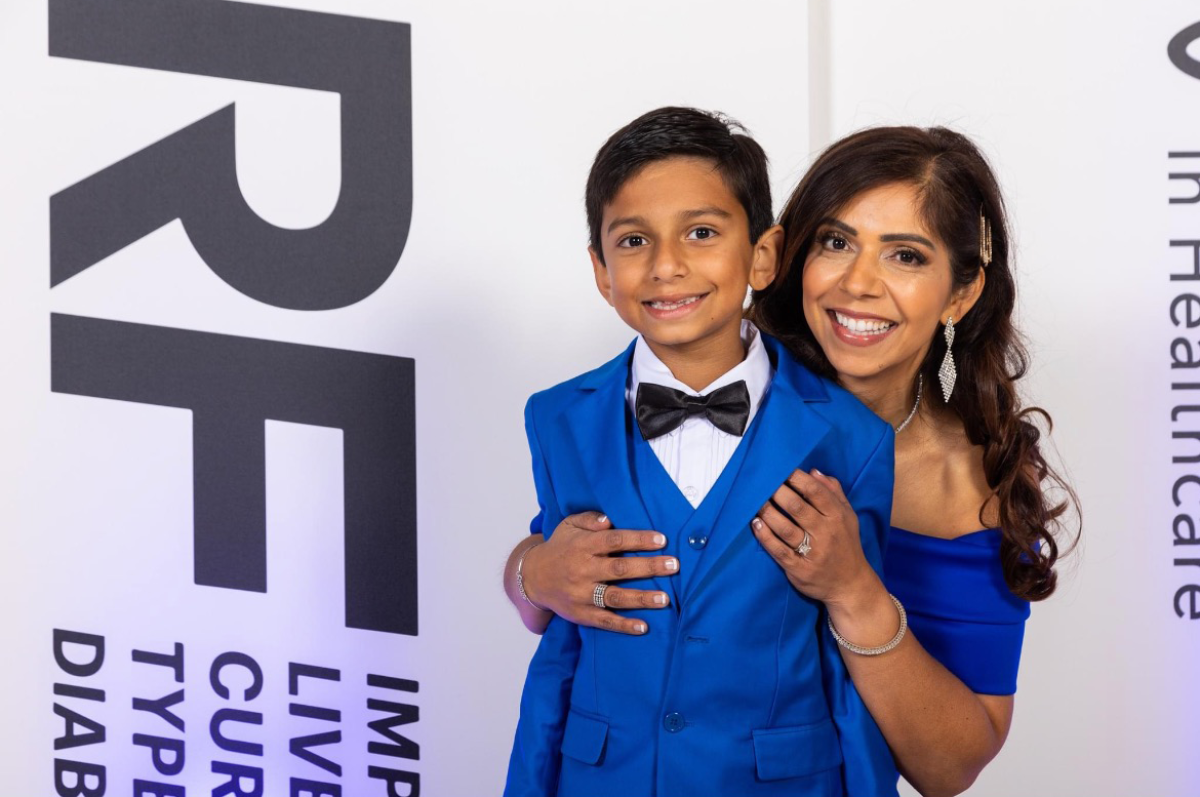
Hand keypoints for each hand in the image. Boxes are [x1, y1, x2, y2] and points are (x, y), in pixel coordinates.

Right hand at [522, 511, 677, 634]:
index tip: (662, 540)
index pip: (614, 541)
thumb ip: (590, 519)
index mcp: (582, 546)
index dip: (638, 540)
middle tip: (673, 565)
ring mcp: (581, 594)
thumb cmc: (559, 548)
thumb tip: (609, 520)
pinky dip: (623, 625)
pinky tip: (642, 627)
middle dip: (649, 567)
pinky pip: (604, 621)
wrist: (532, 577)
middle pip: (620, 569)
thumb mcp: (569, 525)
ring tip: (665, 599)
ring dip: (641, 598)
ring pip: (615, 597)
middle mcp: (583, 570)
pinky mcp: (579, 614)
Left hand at [751, 469, 876, 608]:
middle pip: (797, 507)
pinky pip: (778, 550)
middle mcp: (826, 533)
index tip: (780, 469)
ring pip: (785, 528)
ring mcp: (812, 553)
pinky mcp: (799, 569)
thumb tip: (813, 471)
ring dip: (768, 512)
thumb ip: (833, 492)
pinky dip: (765, 536)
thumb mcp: (848, 517)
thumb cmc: (846, 545)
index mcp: (837, 517)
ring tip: (755, 502)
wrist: (851, 585)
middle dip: (777, 492)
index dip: (796, 478)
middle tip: (762, 483)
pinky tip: (755, 524)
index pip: (815, 492)